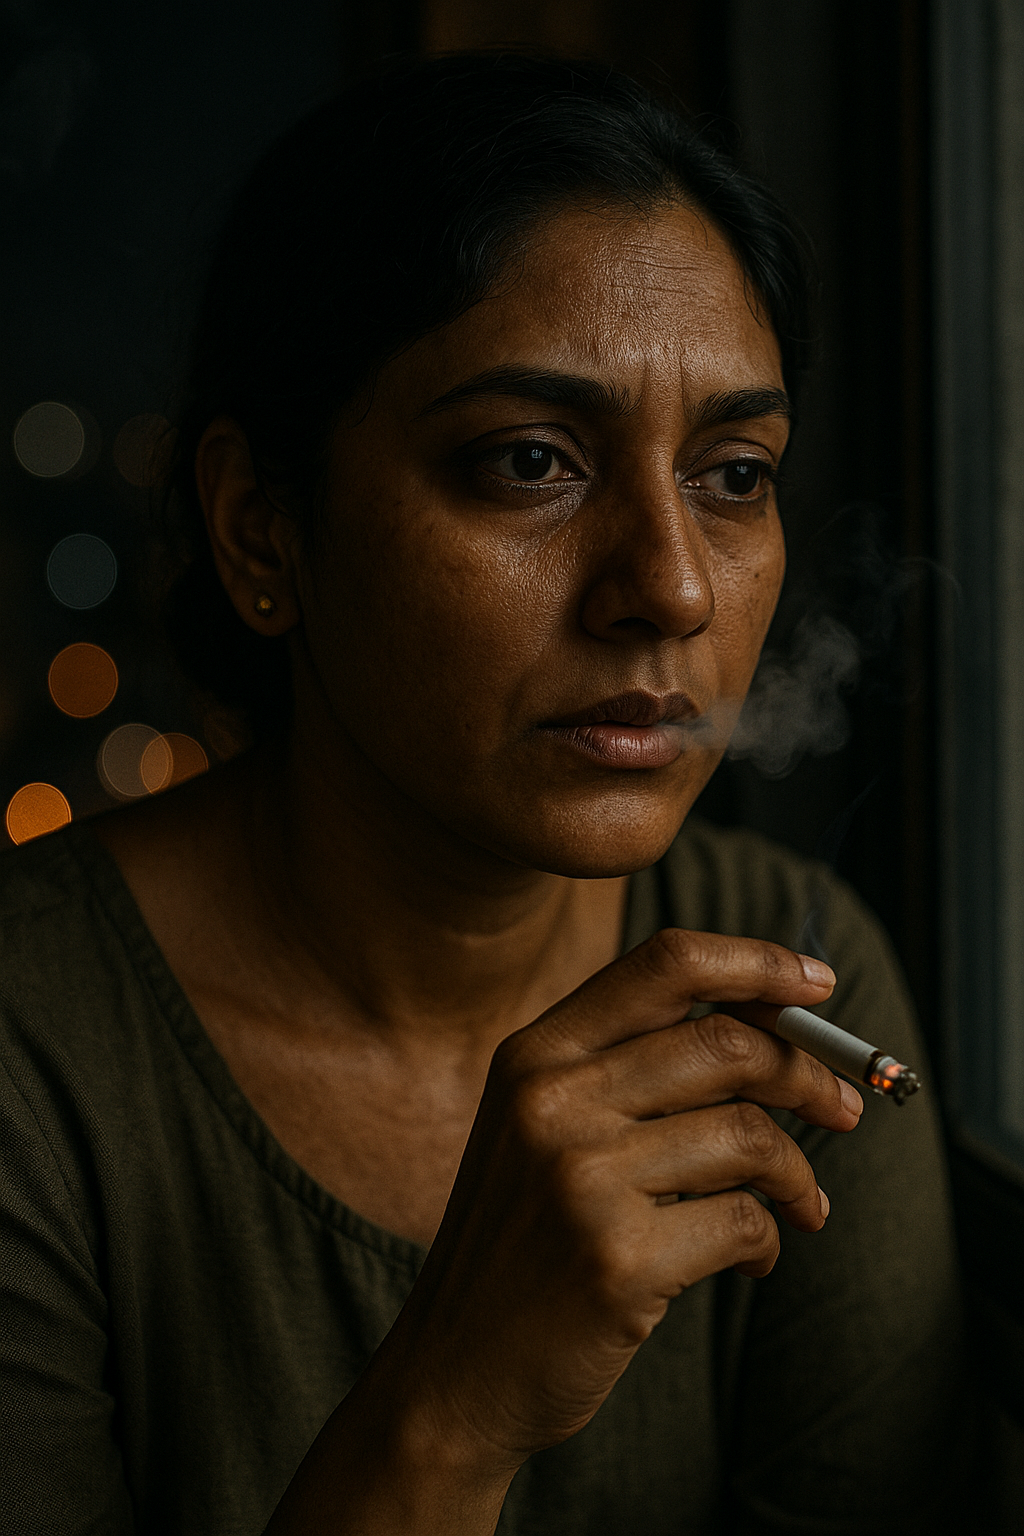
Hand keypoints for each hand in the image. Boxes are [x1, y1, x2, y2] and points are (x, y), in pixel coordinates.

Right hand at [372, 929, 860, 1481]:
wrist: (453, 1372)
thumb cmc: (521, 1241)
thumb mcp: (541, 1128)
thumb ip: (630, 1069)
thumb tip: (777, 1030)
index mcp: (536, 1054)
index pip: (665, 963)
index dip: (757, 964)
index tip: (817, 984)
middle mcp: (552, 1100)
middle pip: (727, 1044)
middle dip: (809, 1074)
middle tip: (844, 1108)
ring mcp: (582, 1178)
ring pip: (749, 1135)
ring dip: (795, 1174)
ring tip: (800, 1204)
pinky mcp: (618, 1260)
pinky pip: (744, 1223)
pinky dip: (769, 1241)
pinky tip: (753, 1260)